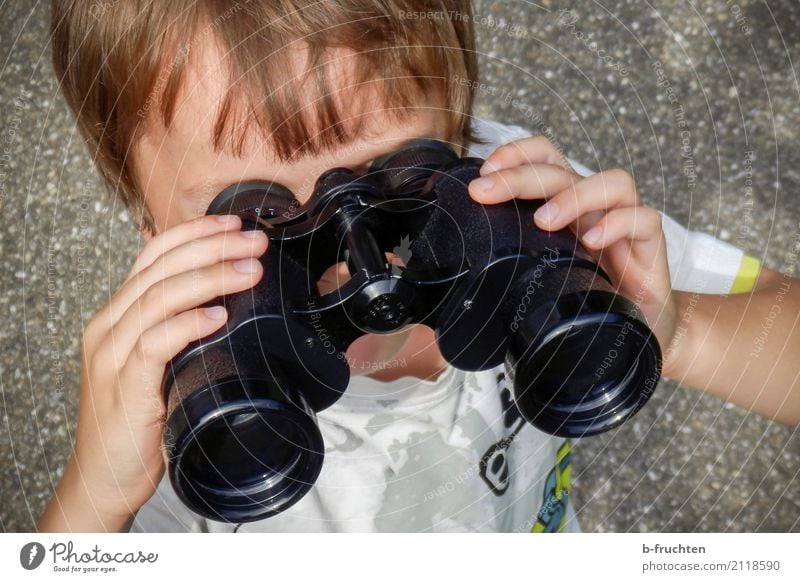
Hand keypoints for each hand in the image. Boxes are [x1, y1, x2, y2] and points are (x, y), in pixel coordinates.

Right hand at [58, 214, 267, 527]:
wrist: (106, 477)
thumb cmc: (140, 419)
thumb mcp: (161, 363)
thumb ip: (181, 331)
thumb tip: (229, 304)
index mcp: (119, 315)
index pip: (153, 255)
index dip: (194, 233)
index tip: (235, 223)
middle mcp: (110, 326)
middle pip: (160, 269)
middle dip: (212, 248)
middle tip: (255, 241)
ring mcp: (113, 355)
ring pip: (159, 298)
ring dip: (210, 278)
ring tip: (250, 270)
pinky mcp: (125, 386)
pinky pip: (155, 343)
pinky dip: (189, 324)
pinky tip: (219, 316)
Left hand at [468, 136, 678, 372]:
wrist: (643, 330)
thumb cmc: (587, 299)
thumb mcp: (541, 278)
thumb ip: (511, 269)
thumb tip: (454, 285)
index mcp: (565, 206)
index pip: (544, 158)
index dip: (516, 154)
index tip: (483, 173)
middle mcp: (594, 206)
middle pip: (562, 169)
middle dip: (520, 174)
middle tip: (486, 190)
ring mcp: (624, 222)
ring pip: (611, 182)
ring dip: (572, 195)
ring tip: (543, 220)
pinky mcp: (651, 245)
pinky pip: (642, 218)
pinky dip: (617, 223)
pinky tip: (592, 242)